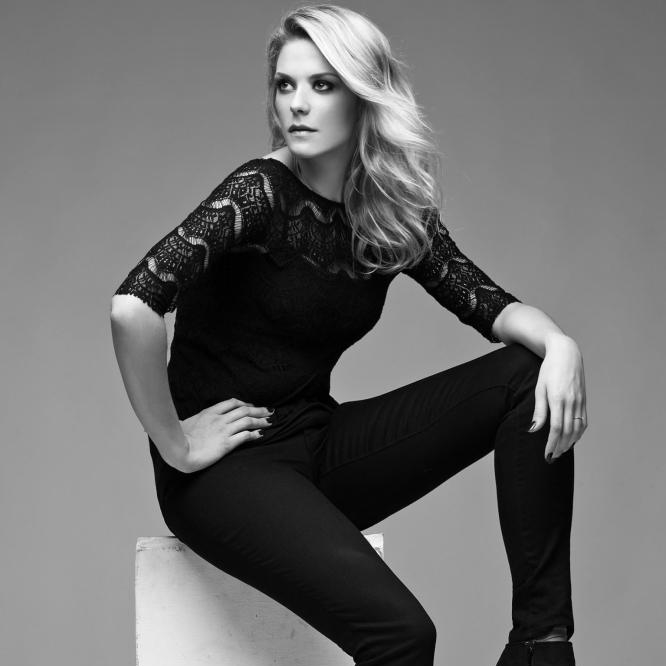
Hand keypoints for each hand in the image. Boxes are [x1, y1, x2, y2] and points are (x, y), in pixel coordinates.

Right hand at [178, 398, 273, 472]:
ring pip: (248, 421)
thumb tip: (190, 422)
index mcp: (210, 412)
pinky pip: (245, 436)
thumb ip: (195, 420)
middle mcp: (219, 419)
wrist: (178, 450)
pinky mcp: (226, 444)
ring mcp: (224, 431)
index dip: (244, 403)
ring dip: (260, 420)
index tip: (251, 405)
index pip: (232, 402)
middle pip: (244, 410)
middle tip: (269, 411)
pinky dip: (254, 434)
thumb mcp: (187, 423)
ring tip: (270, 421)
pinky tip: (261, 434)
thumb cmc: (177, 438)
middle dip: (258, 410)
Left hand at [529, 335, 587, 462]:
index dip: (552, 444)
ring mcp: (580, 401)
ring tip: (561, 451)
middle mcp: (571, 402)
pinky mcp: (584, 400)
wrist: (566, 354)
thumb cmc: (548, 370)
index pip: (556, 428)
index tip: (547, 454)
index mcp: (558, 399)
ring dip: (570, 443)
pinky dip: (578, 433)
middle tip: (552, 457)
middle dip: (560, 447)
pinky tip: (571, 439)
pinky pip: (583, 421)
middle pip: (567, 432)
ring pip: (577, 429)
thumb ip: (539, 410)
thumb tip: (533, 429)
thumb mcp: (539, 388)